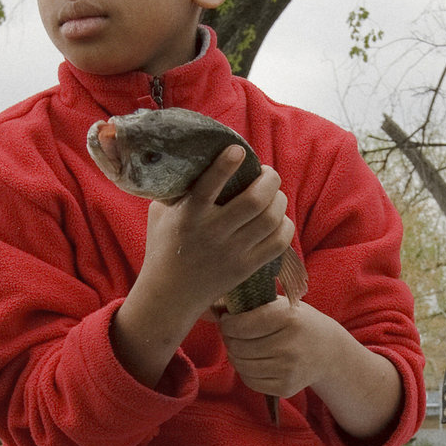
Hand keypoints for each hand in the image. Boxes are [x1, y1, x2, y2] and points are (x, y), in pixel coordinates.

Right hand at [141, 148, 291, 325]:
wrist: (169, 296)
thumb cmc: (163, 247)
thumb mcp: (160, 214)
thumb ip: (176, 190)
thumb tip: (190, 160)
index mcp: (189, 215)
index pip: (209, 185)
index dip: (227, 165)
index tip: (238, 150)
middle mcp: (213, 232)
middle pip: (255, 200)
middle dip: (269, 179)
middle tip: (267, 174)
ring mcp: (232, 252)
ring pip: (271, 219)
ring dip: (279, 199)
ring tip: (274, 194)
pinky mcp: (246, 268)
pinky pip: (279, 242)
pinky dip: (285, 226)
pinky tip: (278, 219)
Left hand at [216, 295, 335, 400]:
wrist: (328, 351)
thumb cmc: (298, 323)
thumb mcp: (283, 305)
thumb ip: (253, 304)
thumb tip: (216, 308)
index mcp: (288, 318)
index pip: (242, 325)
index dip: (227, 324)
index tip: (227, 321)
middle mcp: (289, 345)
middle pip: (238, 347)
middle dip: (229, 340)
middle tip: (231, 334)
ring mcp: (288, 369)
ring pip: (241, 366)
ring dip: (234, 356)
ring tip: (240, 347)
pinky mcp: (286, 387)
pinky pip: (250, 381)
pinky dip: (245, 371)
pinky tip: (251, 361)